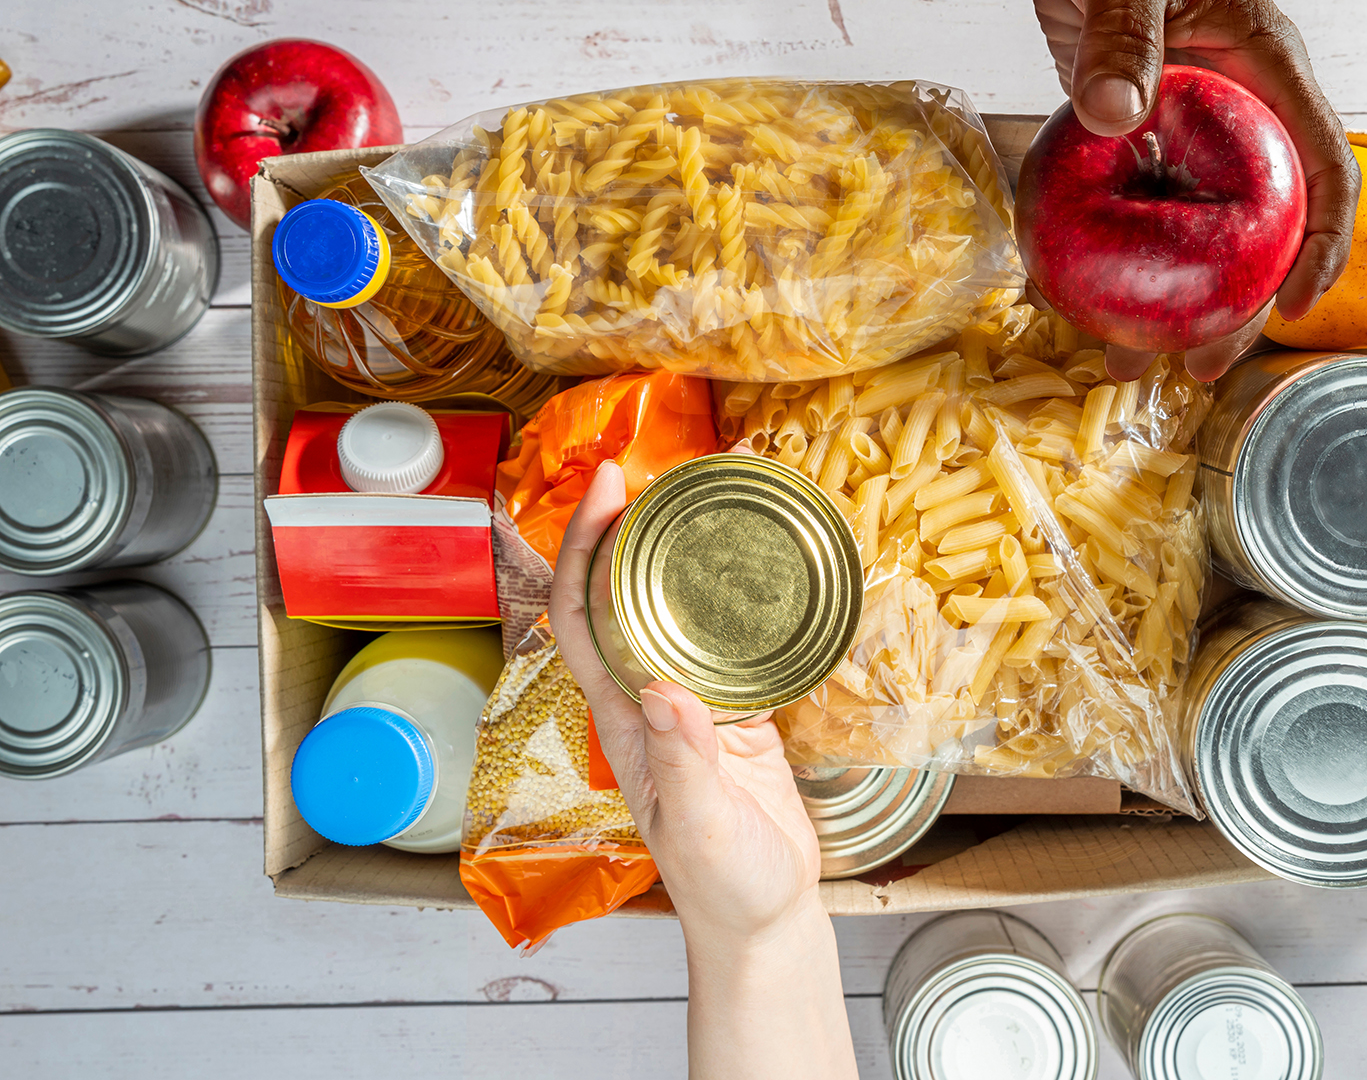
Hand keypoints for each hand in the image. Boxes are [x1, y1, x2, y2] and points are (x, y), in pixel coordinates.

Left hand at [549, 460, 854, 1079]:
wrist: (763, 918)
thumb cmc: (725, 884)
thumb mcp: (699, 828)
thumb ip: (683, 763)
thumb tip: (664, 691)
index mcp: (623, 718)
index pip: (584, 614)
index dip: (585, 546)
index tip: (609, 486)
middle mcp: (648, 697)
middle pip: (624, 594)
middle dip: (633, 526)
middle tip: (671, 467)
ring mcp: (692, 701)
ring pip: (674, 607)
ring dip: (685, 550)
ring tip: (720, 494)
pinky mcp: (738, 710)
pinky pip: (729, 635)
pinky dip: (738, 592)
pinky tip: (764, 563)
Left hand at [1026, 0, 1360, 380]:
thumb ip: (1126, 42)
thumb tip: (1116, 116)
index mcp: (1269, 75)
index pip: (1324, 174)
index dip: (1321, 248)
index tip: (1290, 307)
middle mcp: (1238, 111)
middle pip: (1258, 229)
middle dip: (1235, 305)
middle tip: (1195, 367)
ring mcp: (1186, 125)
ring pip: (1195, 230)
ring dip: (1171, 297)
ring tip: (1134, 359)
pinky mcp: (1133, 128)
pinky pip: (1137, 206)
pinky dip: (1120, 255)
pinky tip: (1087, 298)